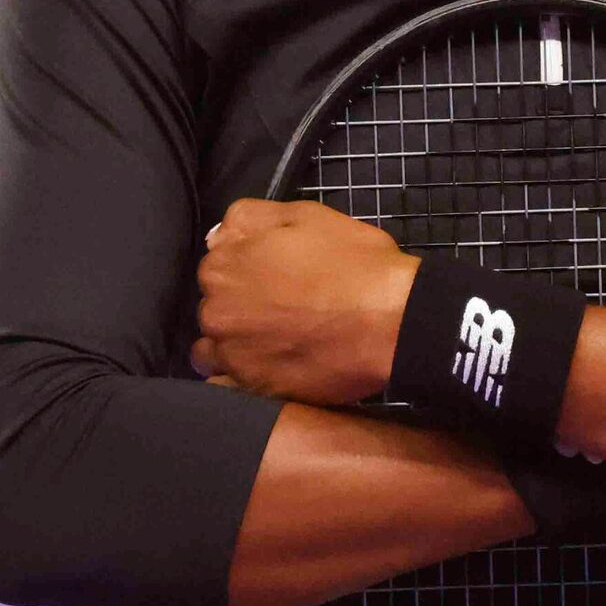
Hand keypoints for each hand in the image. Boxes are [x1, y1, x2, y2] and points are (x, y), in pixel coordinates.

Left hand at [193, 199, 416, 403]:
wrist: (391, 321)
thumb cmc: (355, 263)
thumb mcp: (307, 215)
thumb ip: (250, 218)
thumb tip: (216, 235)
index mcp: (224, 266)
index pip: (217, 264)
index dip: (249, 267)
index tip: (277, 274)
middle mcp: (216, 311)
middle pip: (215, 306)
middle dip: (240, 304)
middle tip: (285, 306)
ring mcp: (232, 354)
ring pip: (213, 348)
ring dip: (234, 342)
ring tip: (275, 341)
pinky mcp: (253, 389)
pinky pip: (226, 386)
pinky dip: (239, 378)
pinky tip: (267, 368)